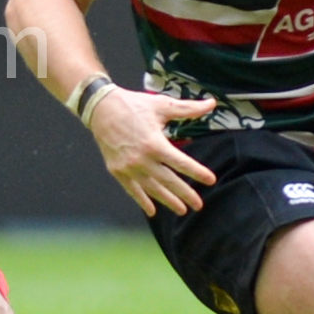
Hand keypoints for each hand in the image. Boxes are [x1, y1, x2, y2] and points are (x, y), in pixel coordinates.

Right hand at [88, 90, 217, 215]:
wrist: (100, 108)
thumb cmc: (133, 105)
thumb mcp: (162, 105)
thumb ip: (188, 108)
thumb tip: (212, 103)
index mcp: (155, 144)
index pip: (181, 163)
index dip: (198, 172)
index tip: (211, 180)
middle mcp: (142, 159)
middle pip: (169, 181)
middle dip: (186, 194)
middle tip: (199, 205)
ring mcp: (128, 167)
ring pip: (152, 189)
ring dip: (168, 201)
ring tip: (181, 210)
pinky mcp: (117, 170)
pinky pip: (132, 190)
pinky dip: (142, 200)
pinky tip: (152, 211)